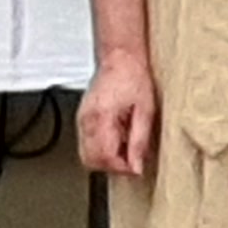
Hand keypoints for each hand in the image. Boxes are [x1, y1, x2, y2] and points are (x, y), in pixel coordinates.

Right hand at [78, 50, 158, 176]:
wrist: (120, 59)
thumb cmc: (134, 78)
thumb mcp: (146, 111)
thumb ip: (139, 140)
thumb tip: (137, 165)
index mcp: (101, 118)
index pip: (105, 157)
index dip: (122, 168)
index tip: (137, 168)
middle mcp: (86, 120)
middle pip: (91, 161)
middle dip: (112, 167)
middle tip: (132, 161)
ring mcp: (81, 119)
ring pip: (86, 155)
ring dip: (106, 159)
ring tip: (126, 147)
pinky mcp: (82, 118)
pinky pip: (87, 144)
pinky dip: (101, 149)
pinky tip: (118, 139)